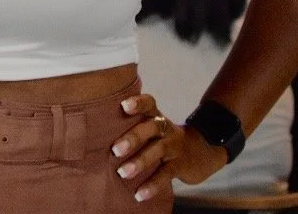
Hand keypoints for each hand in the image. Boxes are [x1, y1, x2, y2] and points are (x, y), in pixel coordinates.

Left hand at [111, 93, 227, 203]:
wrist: (202, 151)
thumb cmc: (164, 137)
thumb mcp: (153, 127)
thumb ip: (132, 126)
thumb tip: (95, 133)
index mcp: (156, 116)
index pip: (149, 103)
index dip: (138, 103)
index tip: (124, 105)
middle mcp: (166, 128)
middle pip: (151, 128)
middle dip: (133, 137)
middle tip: (115, 150)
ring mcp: (175, 146)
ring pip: (158, 151)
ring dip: (140, 162)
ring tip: (123, 173)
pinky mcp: (181, 165)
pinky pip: (166, 174)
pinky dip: (153, 185)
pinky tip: (140, 194)